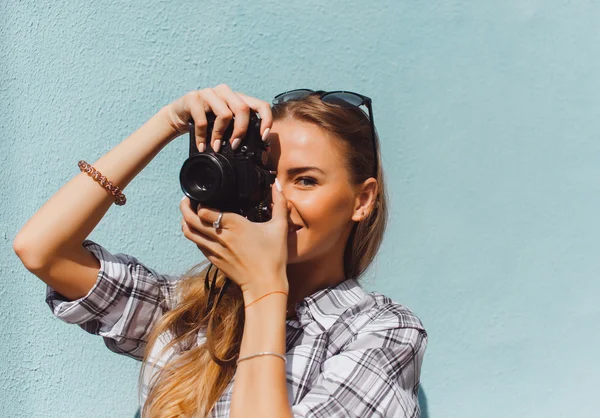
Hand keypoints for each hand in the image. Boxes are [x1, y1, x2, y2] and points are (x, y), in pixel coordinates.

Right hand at [162, 84, 271, 151]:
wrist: (178, 117)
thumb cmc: (205, 123)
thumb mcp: (225, 127)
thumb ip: (239, 132)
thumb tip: (261, 151)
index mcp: (238, 98)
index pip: (260, 105)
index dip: (266, 121)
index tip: (263, 137)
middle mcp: (225, 92)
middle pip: (243, 109)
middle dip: (241, 131)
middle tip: (234, 146)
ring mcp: (209, 93)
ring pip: (224, 114)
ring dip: (220, 135)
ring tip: (216, 147)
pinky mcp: (193, 98)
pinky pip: (202, 121)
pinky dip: (202, 137)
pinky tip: (202, 146)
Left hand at [180, 180, 288, 299]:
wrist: (265, 285)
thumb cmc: (273, 257)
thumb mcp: (280, 227)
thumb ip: (280, 203)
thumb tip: (277, 185)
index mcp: (235, 225)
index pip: (204, 211)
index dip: (199, 202)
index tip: (202, 196)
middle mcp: (220, 236)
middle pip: (191, 220)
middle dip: (185, 207)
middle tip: (186, 200)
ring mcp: (214, 249)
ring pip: (189, 233)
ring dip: (185, 221)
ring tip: (187, 213)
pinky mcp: (213, 260)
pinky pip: (197, 244)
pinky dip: (194, 235)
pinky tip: (199, 231)